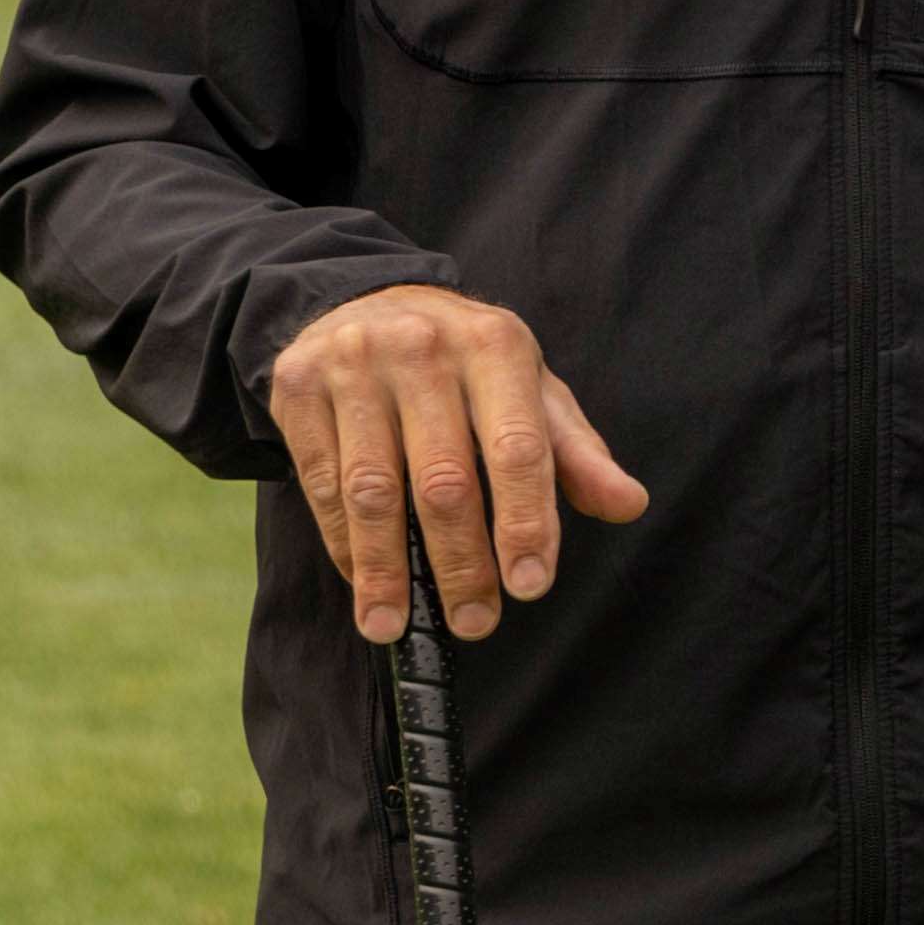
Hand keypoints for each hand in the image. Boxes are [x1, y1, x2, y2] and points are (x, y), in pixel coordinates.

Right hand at [266, 282, 650, 639]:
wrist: (365, 300)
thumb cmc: (466, 363)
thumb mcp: (529, 389)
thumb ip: (575, 451)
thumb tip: (628, 504)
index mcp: (496, 346)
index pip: (517, 449)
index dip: (525, 523)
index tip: (529, 586)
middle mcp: (423, 348)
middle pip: (443, 480)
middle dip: (460, 564)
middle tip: (474, 622)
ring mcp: (353, 365)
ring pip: (371, 490)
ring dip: (385, 570)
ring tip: (394, 625)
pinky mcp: (296, 385)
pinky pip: (321, 483)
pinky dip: (343, 543)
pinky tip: (363, 582)